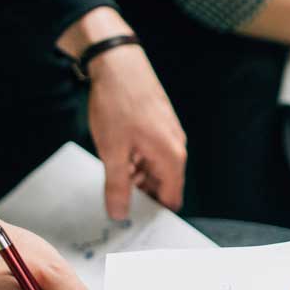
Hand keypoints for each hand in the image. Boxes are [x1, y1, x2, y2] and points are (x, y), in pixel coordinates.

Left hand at [60, 8, 187, 219]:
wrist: (118, 64)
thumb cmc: (119, 104)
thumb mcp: (113, 152)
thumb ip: (117, 186)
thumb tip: (119, 214)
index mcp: (171, 157)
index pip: (171, 199)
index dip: (154, 215)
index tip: (136, 225)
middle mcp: (176, 147)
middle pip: (164, 185)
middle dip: (143, 197)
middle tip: (118, 205)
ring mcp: (169, 134)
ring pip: (156, 168)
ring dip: (138, 178)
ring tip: (113, 181)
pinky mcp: (159, 124)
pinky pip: (152, 153)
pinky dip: (137, 161)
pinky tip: (118, 159)